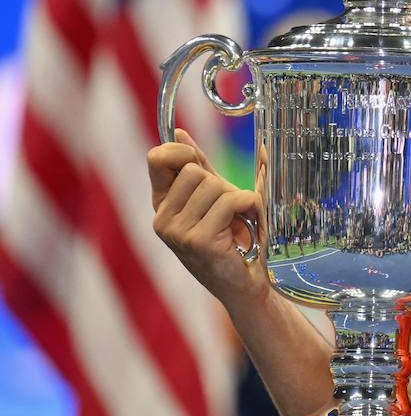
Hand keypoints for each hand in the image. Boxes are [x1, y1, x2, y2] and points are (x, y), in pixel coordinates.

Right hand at [147, 129, 266, 305]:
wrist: (246, 283)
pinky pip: (230, 201)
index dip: (184, 152)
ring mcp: (177, 232)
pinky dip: (249, 207)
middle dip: (222, 184)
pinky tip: (246, 227)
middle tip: (230, 211)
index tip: (202, 164)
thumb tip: (180, 132)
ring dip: (238, 199)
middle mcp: (162, 219)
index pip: (157, 158)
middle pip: (194, 170)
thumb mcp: (214, 197)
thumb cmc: (233, 239)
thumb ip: (199, 166)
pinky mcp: (199, 241)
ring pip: (213, 185)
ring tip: (238, 222)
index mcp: (161, 204)